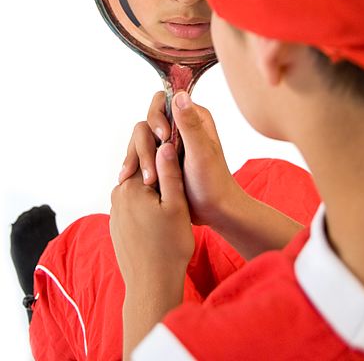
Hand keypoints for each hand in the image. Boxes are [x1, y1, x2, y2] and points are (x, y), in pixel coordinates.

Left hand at [110, 143, 193, 286]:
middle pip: (141, 170)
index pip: (146, 154)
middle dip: (160, 171)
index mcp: (129, 186)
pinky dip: (148, 204)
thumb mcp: (176, 205)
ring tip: (175, 199)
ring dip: (155, 189)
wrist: (151, 285)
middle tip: (182, 179)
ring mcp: (115, 212)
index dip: (165, 152)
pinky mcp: (118, 225)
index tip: (180, 157)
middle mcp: (117, 195)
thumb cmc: (169, 247)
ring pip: (139, 188)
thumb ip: (169, 172)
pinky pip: (134, 205)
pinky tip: (162, 217)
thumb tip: (165, 144)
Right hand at [119, 91, 243, 227]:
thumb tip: (180, 95)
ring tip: (148, 181)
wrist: (214, 212)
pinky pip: (139, 153)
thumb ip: (189, 124)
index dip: (157, 117)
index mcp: (194, 117)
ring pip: (140, 139)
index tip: (163, 138)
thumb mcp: (201, 152)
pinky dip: (134, 164)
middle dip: (145, 145)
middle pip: (146, 122)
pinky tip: (130, 179)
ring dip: (139, 158)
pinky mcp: (160, 158)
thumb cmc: (213, 183)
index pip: (162, 101)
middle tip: (152, 170)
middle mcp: (180, 126)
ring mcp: (168, 142)